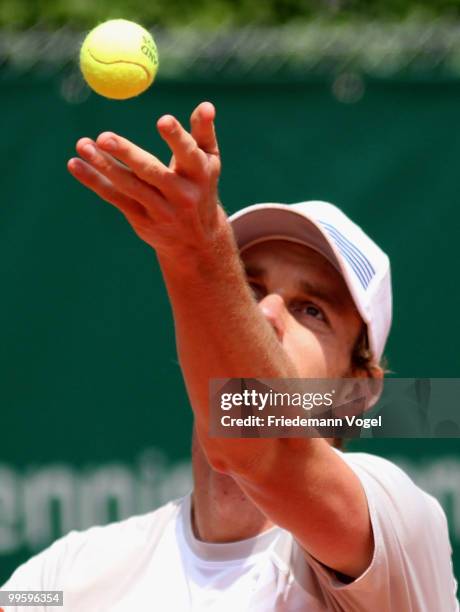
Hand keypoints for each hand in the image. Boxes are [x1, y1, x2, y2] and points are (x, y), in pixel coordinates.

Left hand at [67, 101, 225, 260]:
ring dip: (103, 166)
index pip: (188, 154)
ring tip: (83, 145)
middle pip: (151, 171)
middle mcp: (181, 194)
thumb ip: (204, 132)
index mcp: (199, 174)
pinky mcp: (141, 219)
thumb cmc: (201, 187)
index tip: (164, 120)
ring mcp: (160, 209)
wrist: (197, 241)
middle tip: (104, 137)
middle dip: (127, 154)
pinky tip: (76, 165)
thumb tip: (207, 103)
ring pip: (129, 186)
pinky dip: (94, 181)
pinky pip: (115, 197)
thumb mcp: (210, 161)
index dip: (177, 138)